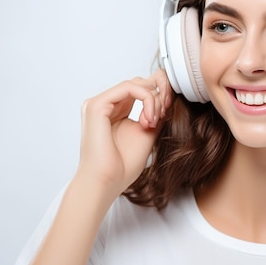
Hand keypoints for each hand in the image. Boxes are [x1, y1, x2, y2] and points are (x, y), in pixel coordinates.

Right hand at [77, 69, 173, 196]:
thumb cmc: (122, 167)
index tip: (168, 112)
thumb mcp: (147, 134)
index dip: (160, 95)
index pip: (141, 89)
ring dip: (154, 99)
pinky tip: (149, 118)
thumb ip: (155, 114)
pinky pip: (129, 87)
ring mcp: (99, 103)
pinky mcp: (97, 105)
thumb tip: (168, 98)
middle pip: (140, 82)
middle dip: (160, 94)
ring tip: (155, 121)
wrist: (107, 183)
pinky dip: (146, 99)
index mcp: (116, 111)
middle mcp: (106, 104)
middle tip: (165, 114)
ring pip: (137, 83)